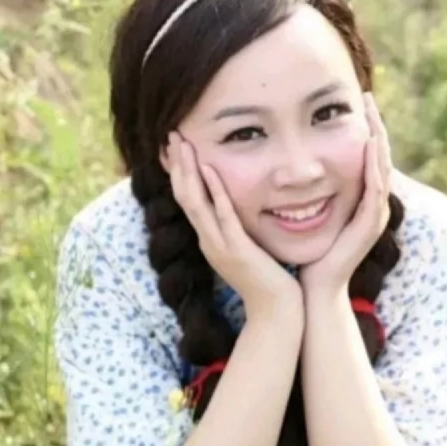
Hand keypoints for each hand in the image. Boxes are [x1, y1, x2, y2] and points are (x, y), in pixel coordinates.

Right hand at [166, 132, 302, 319]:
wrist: (275, 310)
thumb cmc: (267, 280)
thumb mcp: (247, 249)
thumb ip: (238, 230)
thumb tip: (236, 210)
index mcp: (210, 239)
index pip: (188, 200)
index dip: (179, 172)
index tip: (174, 147)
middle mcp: (209, 240)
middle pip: (184, 196)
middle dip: (177, 164)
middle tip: (171, 134)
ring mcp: (220, 246)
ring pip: (195, 202)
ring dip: (188, 170)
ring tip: (181, 142)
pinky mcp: (237, 249)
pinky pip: (223, 216)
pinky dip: (215, 191)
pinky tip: (211, 169)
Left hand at [299, 93, 391, 298]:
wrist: (315, 289)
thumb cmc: (309, 256)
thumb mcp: (310, 216)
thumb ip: (309, 195)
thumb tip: (291, 174)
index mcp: (360, 202)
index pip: (366, 158)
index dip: (363, 130)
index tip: (353, 104)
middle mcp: (372, 205)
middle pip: (379, 157)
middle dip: (374, 126)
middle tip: (366, 97)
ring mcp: (373, 215)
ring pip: (381, 168)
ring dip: (378, 137)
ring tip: (371, 111)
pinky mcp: (368, 225)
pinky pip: (375, 188)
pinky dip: (374, 165)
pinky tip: (370, 143)